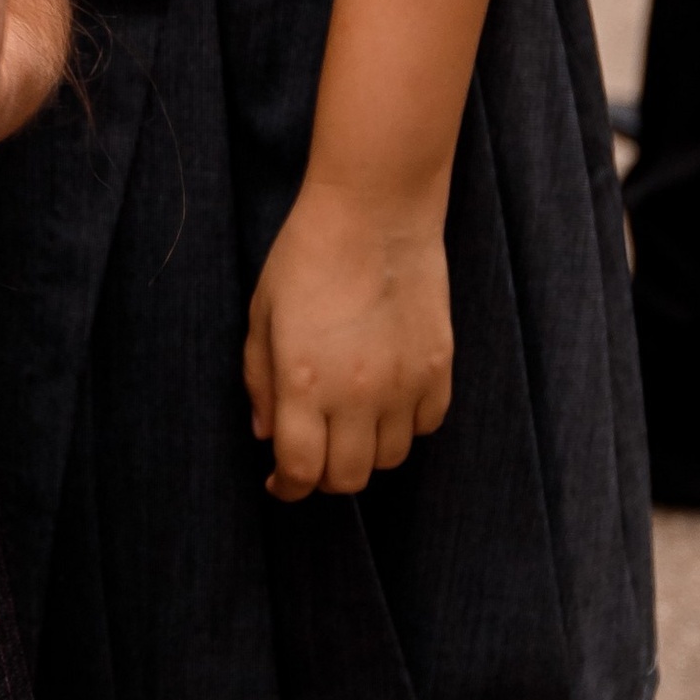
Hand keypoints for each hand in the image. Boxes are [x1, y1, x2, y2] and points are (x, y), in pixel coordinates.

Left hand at [243, 180, 453, 501]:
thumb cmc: (308, 257)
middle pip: (348, 477)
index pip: (301, 471)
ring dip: (366, 452)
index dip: (287, 487)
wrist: (376, 212)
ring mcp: (405, 384)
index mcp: (305, 383)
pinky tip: (387, 402)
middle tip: (314, 454)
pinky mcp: (439, 368)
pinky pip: (427, 425)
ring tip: (350, 424)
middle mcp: (358, 394)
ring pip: (390, 458)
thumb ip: (260, 382)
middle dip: (324, 477)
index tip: (280, 482)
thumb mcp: (263, 316)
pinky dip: (405, 427)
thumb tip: (266, 434)